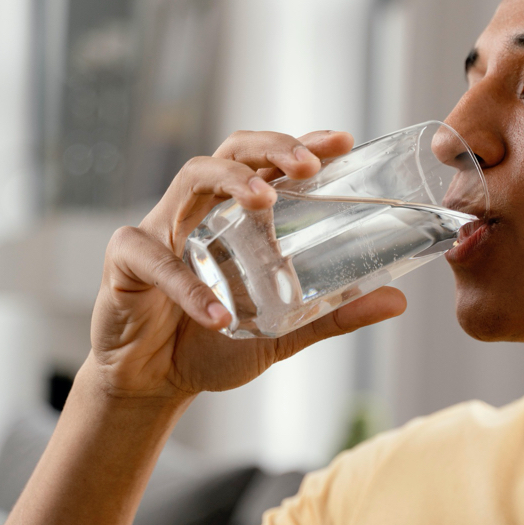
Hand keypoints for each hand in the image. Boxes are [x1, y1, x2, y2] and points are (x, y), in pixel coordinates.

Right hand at [89, 130, 406, 399]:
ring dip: (231, 181)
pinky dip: (188, 286)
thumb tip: (397, 301)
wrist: (154, 382)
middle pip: (233, 151)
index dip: (303, 144)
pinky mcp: (127, 261)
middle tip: (307, 165)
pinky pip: (155, 260)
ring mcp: (162, 227)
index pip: (271, 164)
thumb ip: (334, 313)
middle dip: (272, 147)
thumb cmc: (215, 342)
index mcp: (238, 215)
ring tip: (265, 202)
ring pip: (192, 177)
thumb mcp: (284, 328)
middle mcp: (202, 209)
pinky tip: (218, 314)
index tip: (343, 141)